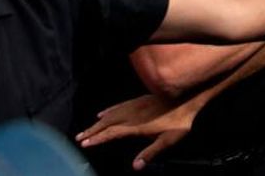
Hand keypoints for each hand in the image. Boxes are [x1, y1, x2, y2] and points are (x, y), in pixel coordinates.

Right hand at [77, 92, 200, 167]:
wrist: (186, 97)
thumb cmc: (179, 122)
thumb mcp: (168, 141)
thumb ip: (150, 153)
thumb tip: (135, 167)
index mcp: (136, 126)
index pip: (112, 133)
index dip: (98, 139)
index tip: (84, 144)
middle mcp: (131, 115)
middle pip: (107, 123)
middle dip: (92, 131)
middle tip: (78, 137)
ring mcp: (134, 106)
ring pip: (110, 114)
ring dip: (96, 122)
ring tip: (86, 129)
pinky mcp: (138, 100)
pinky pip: (118, 106)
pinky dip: (108, 111)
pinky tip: (102, 113)